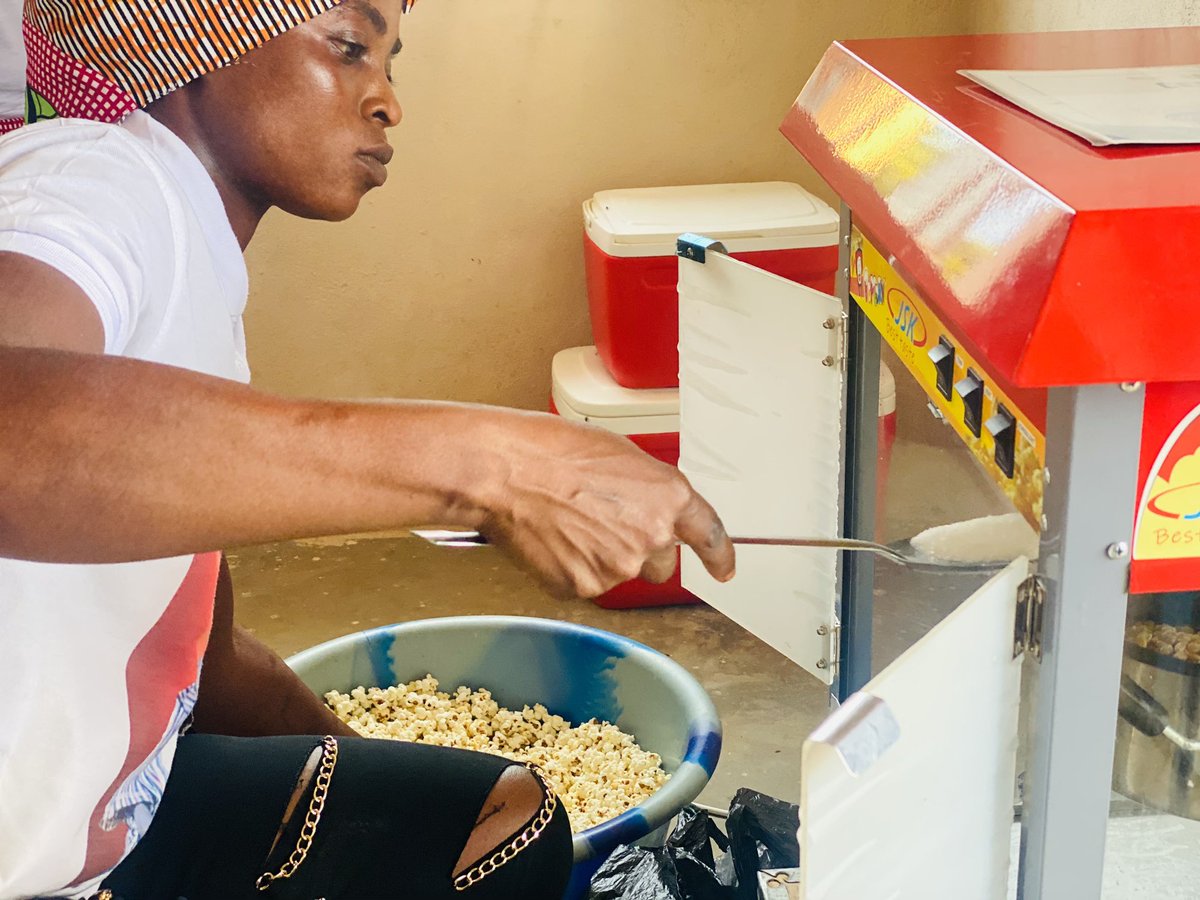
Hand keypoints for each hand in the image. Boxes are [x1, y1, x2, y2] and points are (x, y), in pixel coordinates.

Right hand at [477, 411, 735, 598]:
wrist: (505, 473)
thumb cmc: (551, 451)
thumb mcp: (618, 455)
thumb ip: (646, 489)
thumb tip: (645, 506)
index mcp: (667, 497)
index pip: (708, 534)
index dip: (719, 555)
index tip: (724, 569)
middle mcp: (651, 536)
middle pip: (660, 561)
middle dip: (638, 548)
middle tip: (600, 521)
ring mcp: (618, 567)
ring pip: (619, 572)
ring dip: (600, 555)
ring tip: (567, 520)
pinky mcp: (585, 586)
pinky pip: (586, 583)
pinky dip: (572, 567)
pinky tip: (554, 538)